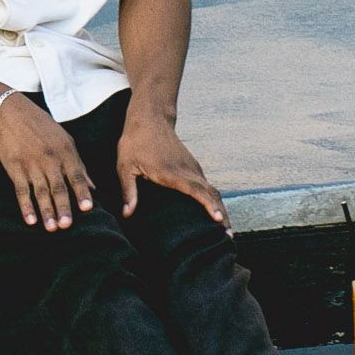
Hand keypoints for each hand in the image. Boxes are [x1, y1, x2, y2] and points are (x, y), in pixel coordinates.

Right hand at [0, 94, 94, 231]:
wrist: (10, 112)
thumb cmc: (40, 125)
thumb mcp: (65, 139)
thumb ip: (78, 163)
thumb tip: (92, 186)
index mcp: (64, 152)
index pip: (76, 175)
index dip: (81, 192)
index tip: (87, 208)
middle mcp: (49, 160)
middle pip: (58, 187)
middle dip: (63, 207)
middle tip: (67, 225)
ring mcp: (31, 165)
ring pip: (41, 192)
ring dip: (46, 211)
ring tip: (51, 228)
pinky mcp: (15, 168)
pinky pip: (21, 190)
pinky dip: (26, 206)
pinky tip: (30, 220)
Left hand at [115, 107, 225, 224]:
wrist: (150, 117)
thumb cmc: (135, 141)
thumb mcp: (125, 165)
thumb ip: (128, 191)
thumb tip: (127, 214)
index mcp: (171, 171)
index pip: (194, 190)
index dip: (207, 204)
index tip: (218, 219)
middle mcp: (187, 169)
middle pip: (210, 193)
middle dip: (221, 214)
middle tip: (229, 236)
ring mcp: (192, 167)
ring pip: (212, 189)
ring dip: (220, 208)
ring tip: (226, 230)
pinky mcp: (192, 166)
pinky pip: (207, 185)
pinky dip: (214, 199)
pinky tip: (216, 212)